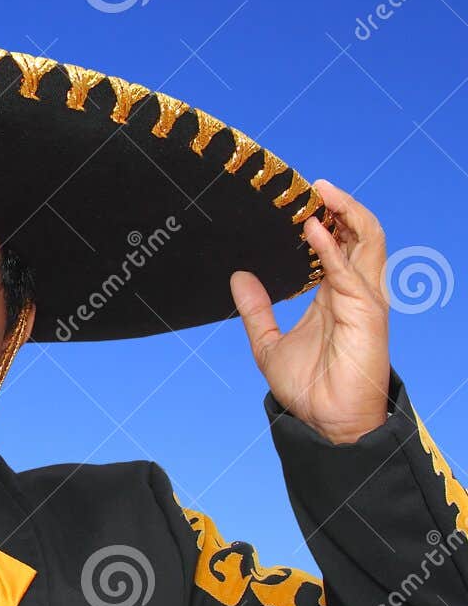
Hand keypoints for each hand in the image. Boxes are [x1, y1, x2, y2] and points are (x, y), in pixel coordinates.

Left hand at [229, 178, 390, 444]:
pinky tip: (311, 227)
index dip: (322, 218)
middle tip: (311, 185)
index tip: (295, 200)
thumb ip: (255, 309)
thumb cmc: (307, 387)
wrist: (324, 420)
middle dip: (339, 206)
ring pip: (367, 239)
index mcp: (333, 294)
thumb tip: (238, 277)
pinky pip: (348, 269)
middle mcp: (352, 290)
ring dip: (345, 212)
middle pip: (357, 233)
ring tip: (320, 191)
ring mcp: (363, 297)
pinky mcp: (365, 310)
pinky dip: (332, 245)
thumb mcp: (267, 342)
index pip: (337, 243)